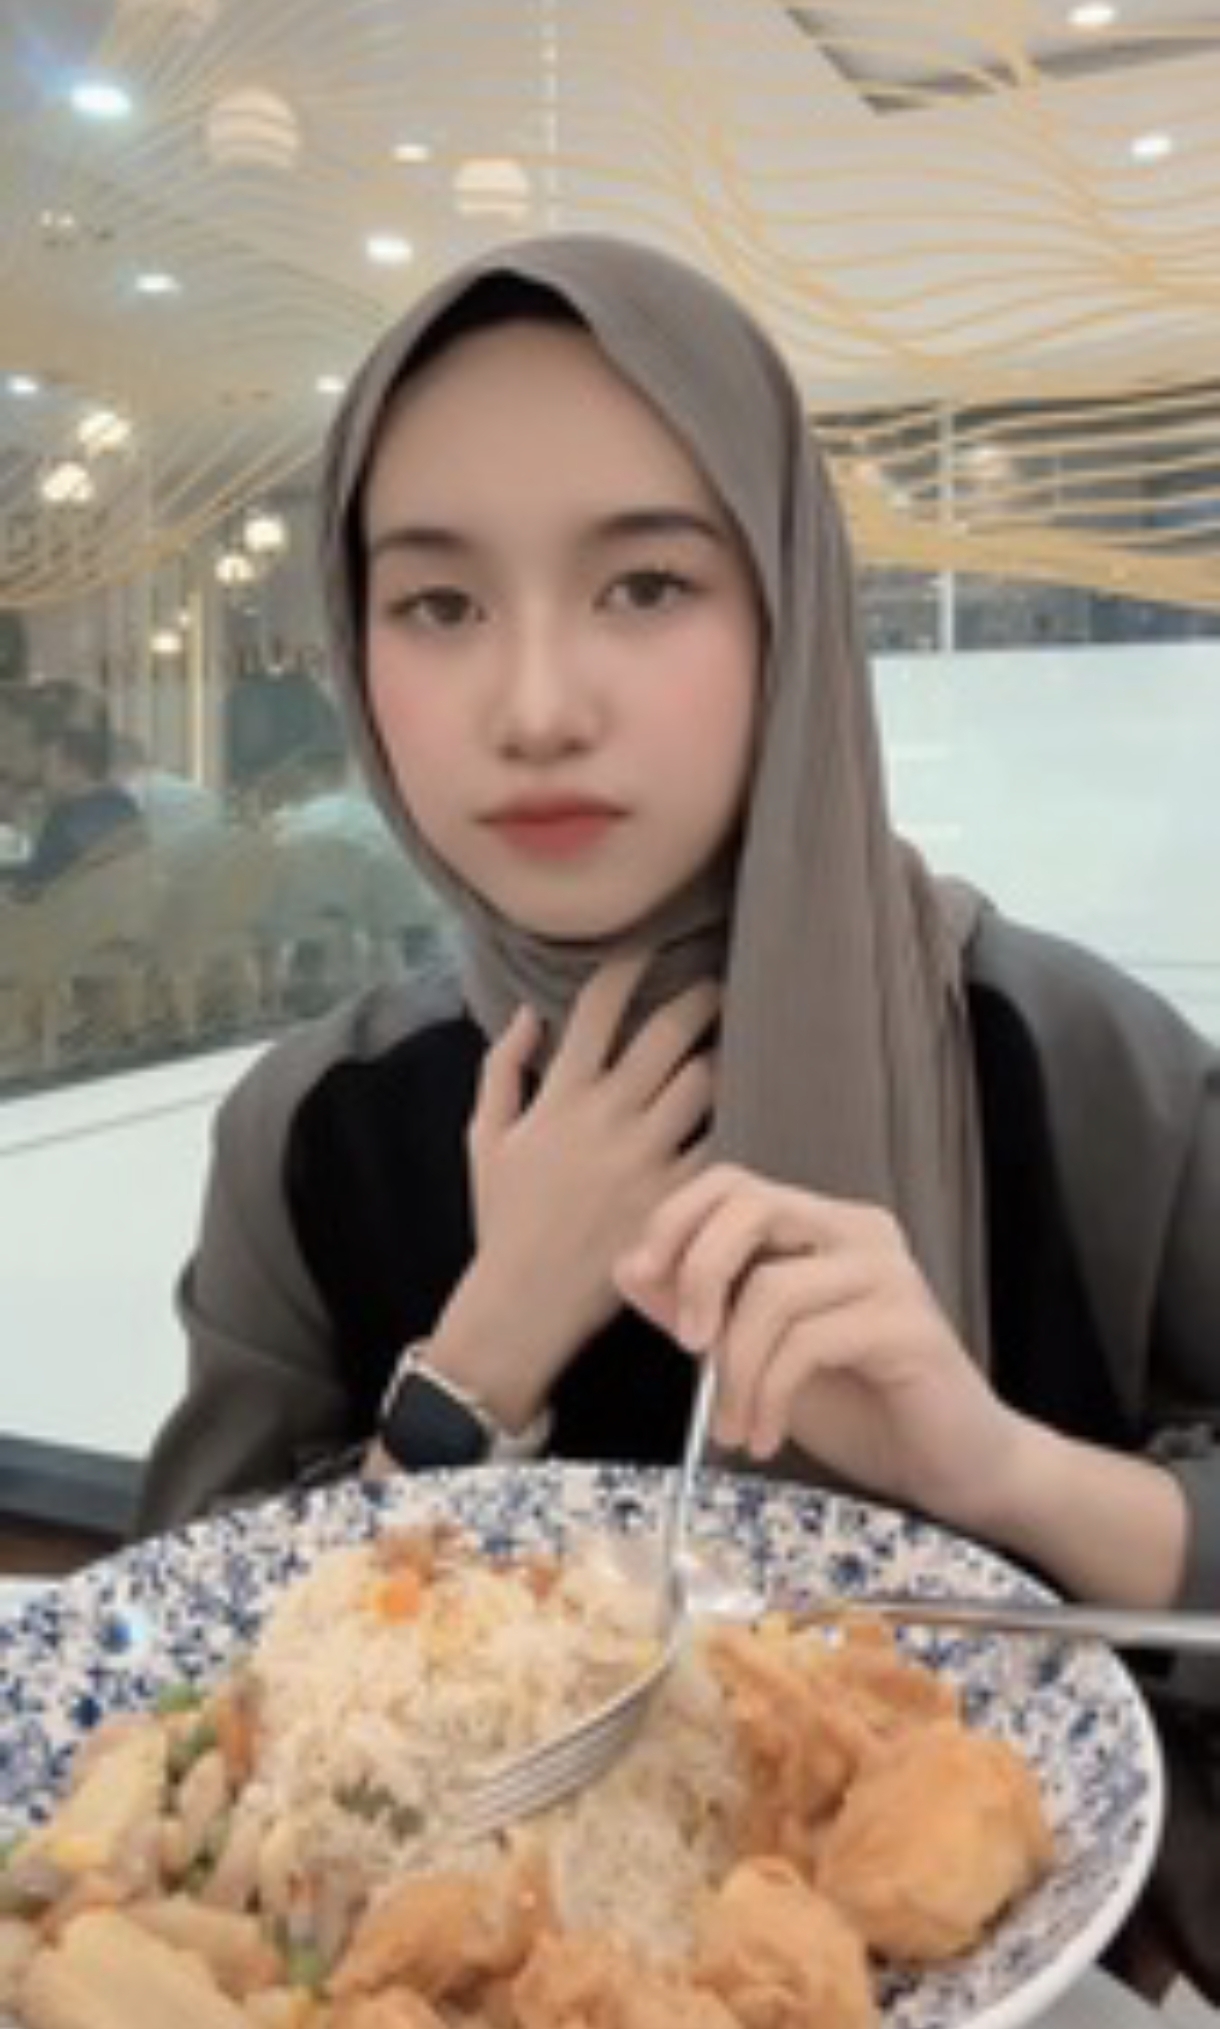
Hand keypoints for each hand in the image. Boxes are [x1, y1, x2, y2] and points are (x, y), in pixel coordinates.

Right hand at [437, 956, 716, 1423]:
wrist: (523, 1301)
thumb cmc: (502, 1219)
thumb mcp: (484, 1139)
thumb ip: (502, 1070)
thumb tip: (530, 1013)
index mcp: (560, 1096)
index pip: (599, 1010)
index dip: (629, 968)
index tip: (651, 946)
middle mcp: (606, 1116)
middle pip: (668, 1033)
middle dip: (699, 998)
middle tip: (718, 985)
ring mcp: (645, 1157)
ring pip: (703, 1081)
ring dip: (722, 1054)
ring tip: (740, 1040)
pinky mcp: (675, 1197)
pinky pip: (719, 1144)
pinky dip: (736, 1120)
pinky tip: (751, 1105)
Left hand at [616, 1163, 1021, 1534]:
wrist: (950, 1465)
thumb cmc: (858, 1406)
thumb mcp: (755, 1355)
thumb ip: (697, 1310)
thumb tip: (629, 1267)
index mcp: (820, 1226)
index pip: (731, 1184)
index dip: (675, 1221)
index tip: (642, 1280)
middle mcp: (857, 1232)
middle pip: (749, 1205)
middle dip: (698, 1273)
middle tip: (688, 1346)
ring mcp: (888, 1273)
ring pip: (771, 1289)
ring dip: (735, 1371)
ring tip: (735, 1426)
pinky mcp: (907, 1324)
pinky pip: (808, 1342)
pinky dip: (769, 1394)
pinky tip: (765, 1434)